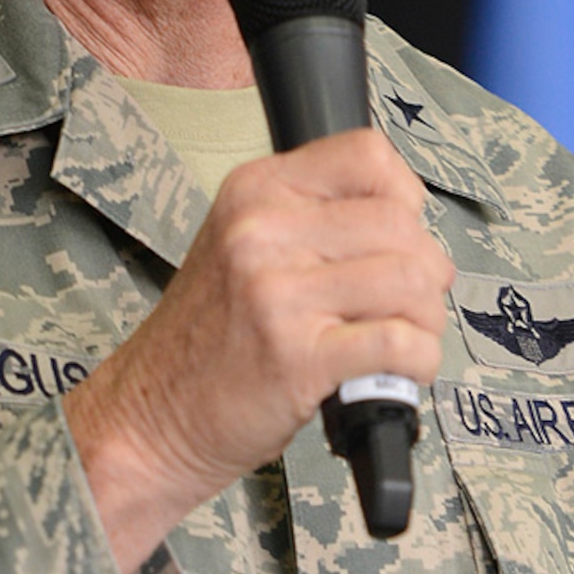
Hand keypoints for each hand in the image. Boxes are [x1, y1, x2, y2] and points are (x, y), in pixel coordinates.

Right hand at [65, 127, 453, 571]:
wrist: (146, 418)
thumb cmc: (207, 341)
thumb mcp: (242, 246)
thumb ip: (313, 219)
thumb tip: (410, 223)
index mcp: (254, 191)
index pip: (368, 155)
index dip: (405, 195)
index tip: (401, 235)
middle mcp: (261, 230)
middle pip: (401, 222)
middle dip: (427, 270)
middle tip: (408, 305)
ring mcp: (276, 292)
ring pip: (411, 279)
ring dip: (427, 319)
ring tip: (403, 338)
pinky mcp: (296, 356)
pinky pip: (401, 343)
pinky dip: (419, 361)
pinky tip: (399, 371)